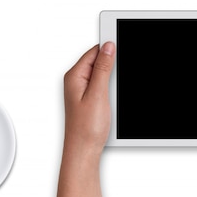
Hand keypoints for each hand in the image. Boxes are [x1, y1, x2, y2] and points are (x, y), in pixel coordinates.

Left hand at [56, 42, 114, 196]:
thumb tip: (108, 47)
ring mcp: (81, 90)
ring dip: (111, 80)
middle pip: (98, 61)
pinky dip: (110, 89)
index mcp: (74, 76)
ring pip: (102, 74)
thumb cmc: (85, 128)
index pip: (94, 51)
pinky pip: (102, 85)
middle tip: (116, 80)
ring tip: (111, 95)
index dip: (109, 48)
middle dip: (112, 66)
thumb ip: (103, 68)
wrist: (82, 151)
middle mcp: (75, 81)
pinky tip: (112, 100)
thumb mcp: (98, 93)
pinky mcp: (89, 99)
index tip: (122, 44)